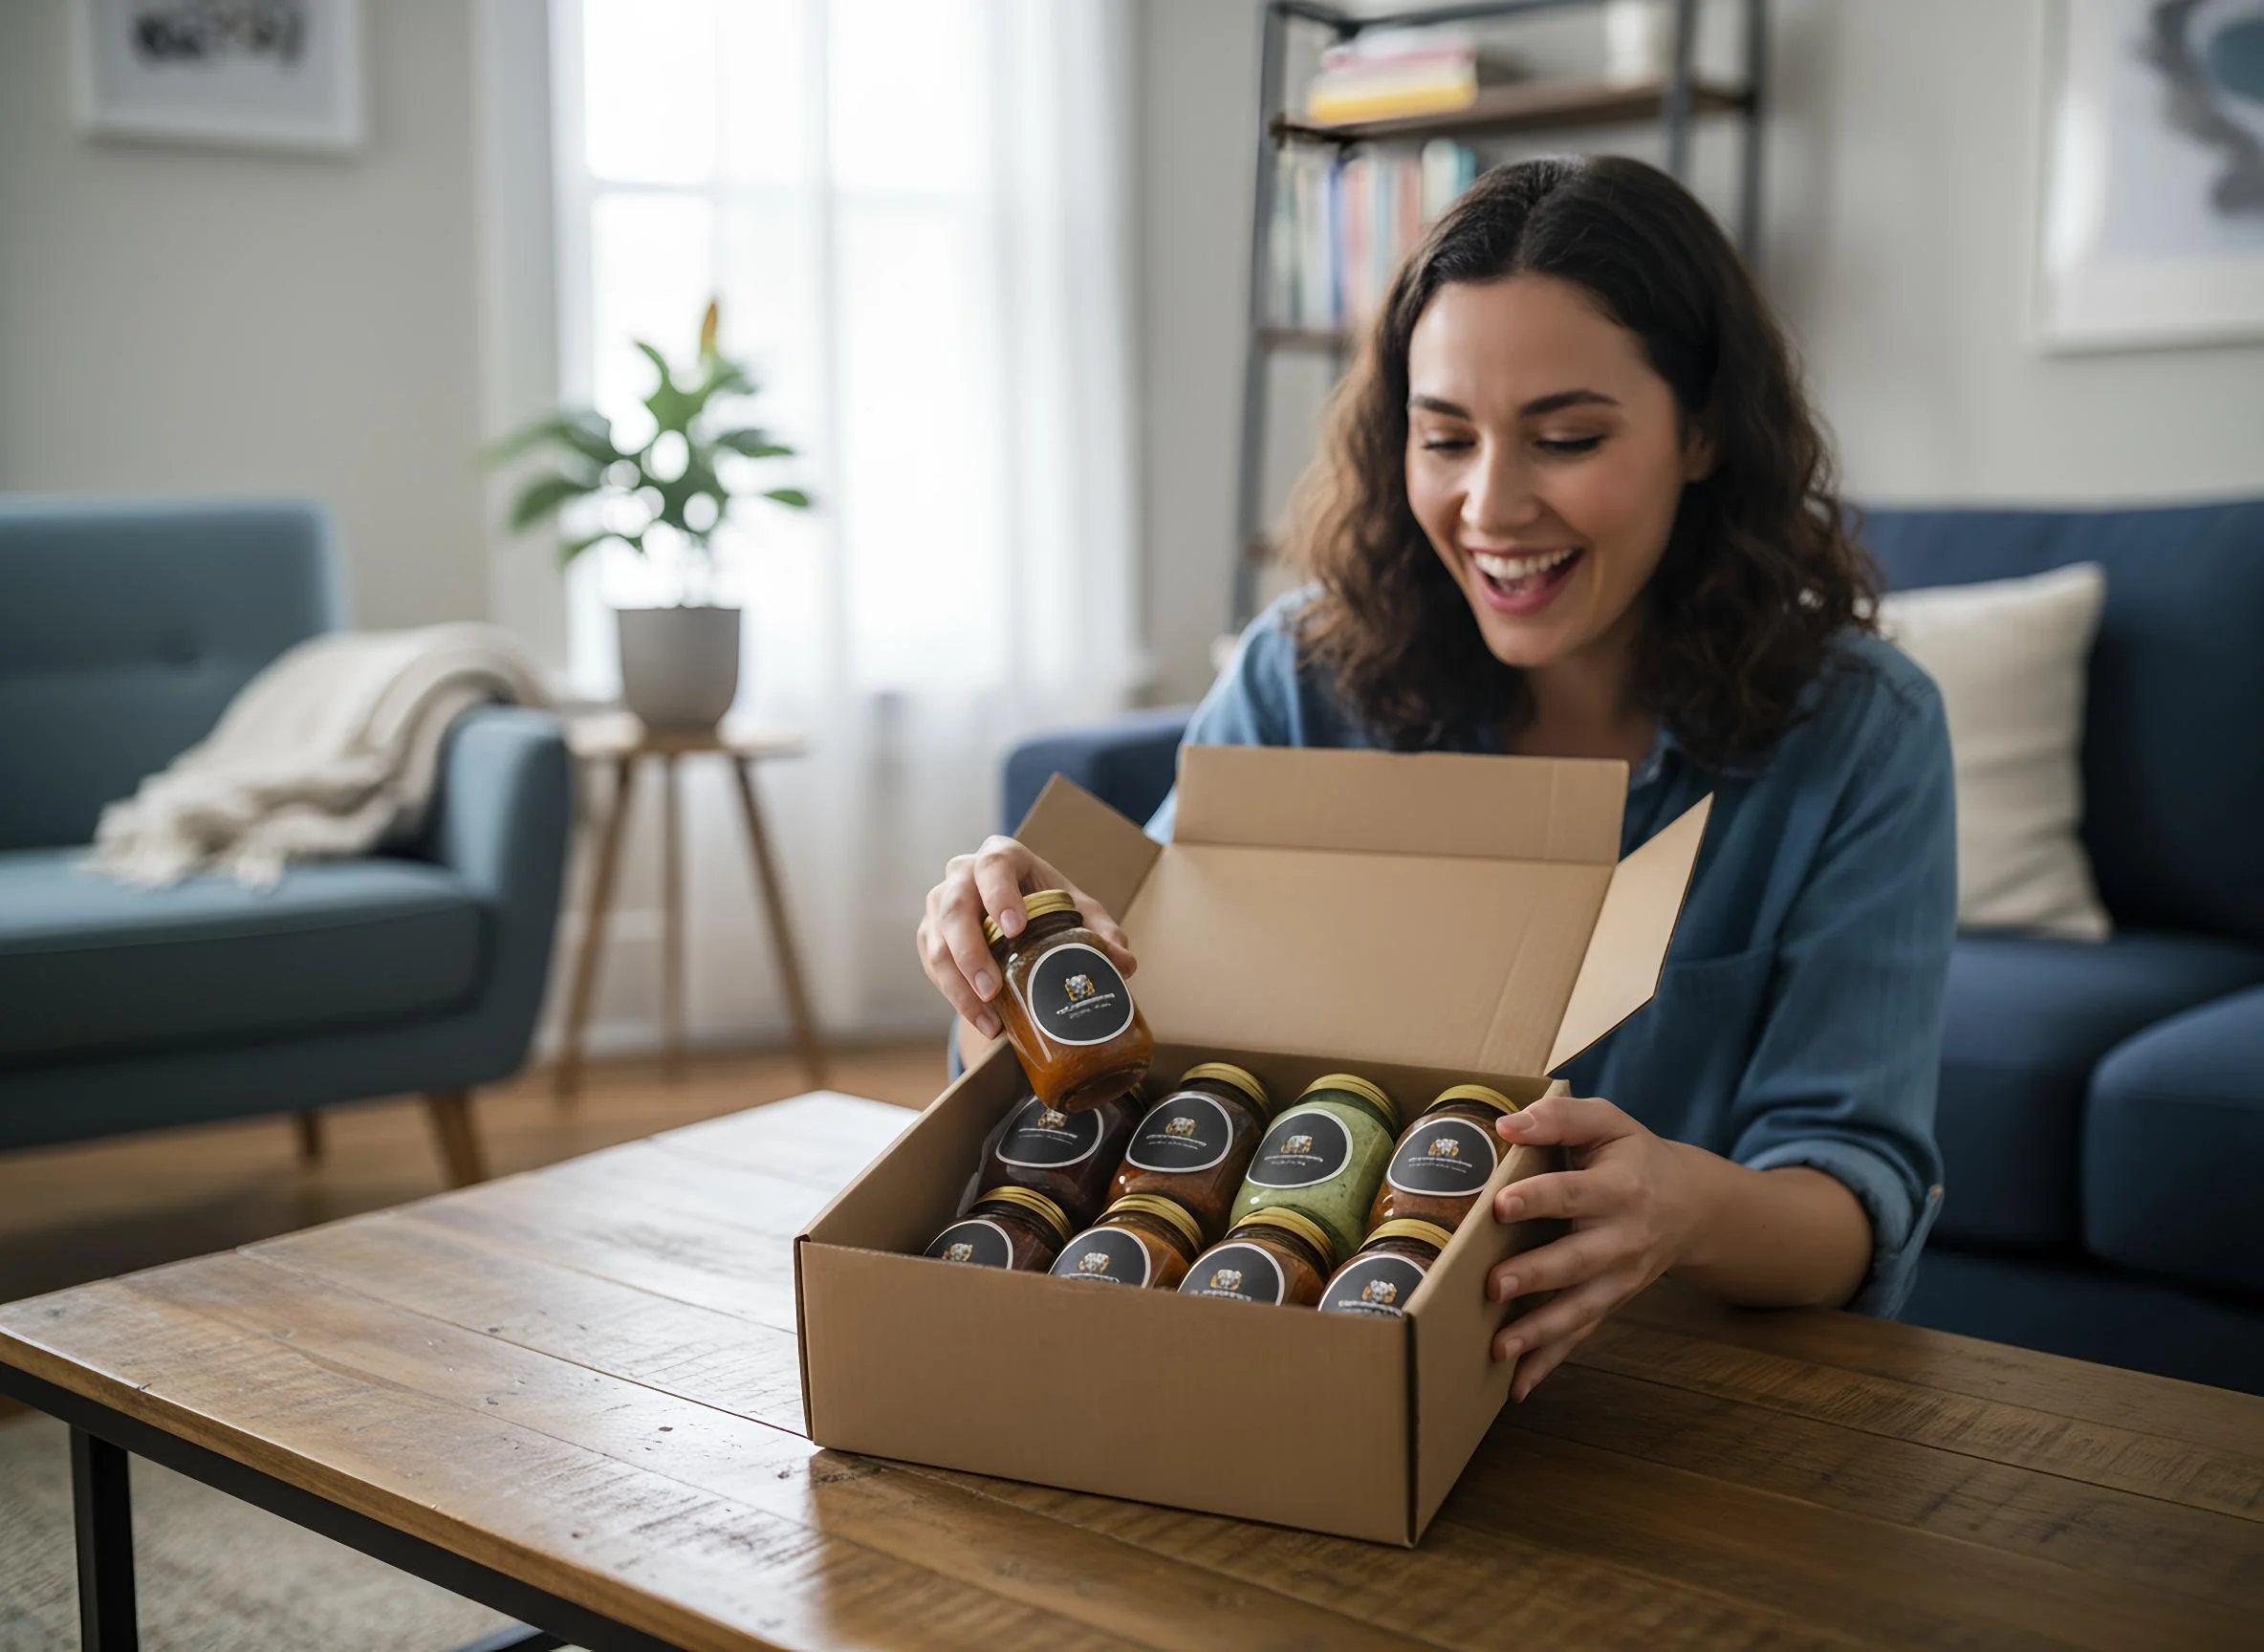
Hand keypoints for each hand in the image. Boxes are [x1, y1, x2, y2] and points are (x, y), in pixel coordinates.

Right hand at [916, 835, 1134, 1039]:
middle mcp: (962, 875)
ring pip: (937, 943)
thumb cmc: (1049, 906)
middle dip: (971, 952)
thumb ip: (1102, 934)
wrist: (1015, 916)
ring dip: (959, 985)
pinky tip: (982, 1020)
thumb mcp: (1079, 913)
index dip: (999, 895)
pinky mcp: (929, 935)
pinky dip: (955, 996)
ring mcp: (940, 905)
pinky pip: (932, 965)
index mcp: (1001, 857)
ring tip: (989, 1019)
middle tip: (993, 989)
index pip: (993, 866)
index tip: (1015, 929)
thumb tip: (1123, 963)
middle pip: (954, 908)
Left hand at [1484, 1095, 1706, 1401]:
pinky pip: (1581, 1334)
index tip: (1501, 1205)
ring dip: (1539, 1332)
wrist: (1692, 1206)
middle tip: (1493, 1285)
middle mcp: (1623, 1239)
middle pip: (1577, 1260)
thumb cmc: (1634, 1157)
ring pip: (1580, 1309)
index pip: (1574, 1194)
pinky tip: (1517, 1385)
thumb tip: (1508, 1125)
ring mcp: (1620, 1278)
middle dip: (1536, 1275)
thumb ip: (1561, 1118)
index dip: (1539, 1198)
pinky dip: (1550, 1362)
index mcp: (1620, 1188)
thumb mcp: (1608, 1122)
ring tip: (1498, 1347)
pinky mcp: (1612, 1301)